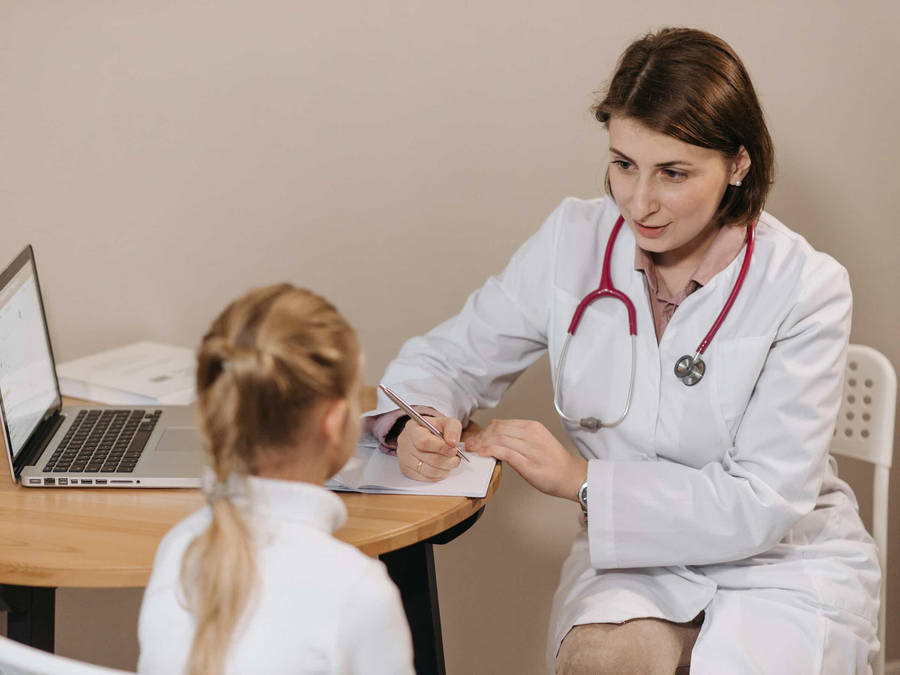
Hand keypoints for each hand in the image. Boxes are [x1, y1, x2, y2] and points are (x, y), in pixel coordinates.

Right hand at [396, 416, 461, 481]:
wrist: (423, 435)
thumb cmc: (434, 429)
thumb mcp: (446, 422)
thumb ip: (453, 429)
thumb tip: (453, 443)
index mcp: (412, 428)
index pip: (424, 442)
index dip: (441, 448)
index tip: (453, 449)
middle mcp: (405, 443)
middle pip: (430, 459)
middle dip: (448, 460)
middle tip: (456, 457)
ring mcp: (404, 458)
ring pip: (429, 471)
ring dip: (445, 469)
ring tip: (450, 462)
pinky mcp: (406, 470)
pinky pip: (426, 478)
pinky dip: (438, 475)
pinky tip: (442, 467)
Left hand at [467, 419, 586, 500]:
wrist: (572, 476)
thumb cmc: (555, 462)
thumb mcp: (538, 441)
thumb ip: (519, 437)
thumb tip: (497, 435)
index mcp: (533, 427)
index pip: (502, 424)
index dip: (485, 430)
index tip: (477, 437)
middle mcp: (531, 434)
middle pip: (497, 430)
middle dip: (480, 437)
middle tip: (470, 444)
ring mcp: (529, 448)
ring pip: (498, 439)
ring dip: (481, 444)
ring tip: (472, 449)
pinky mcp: (527, 462)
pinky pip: (503, 452)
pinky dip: (489, 451)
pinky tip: (481, 453)